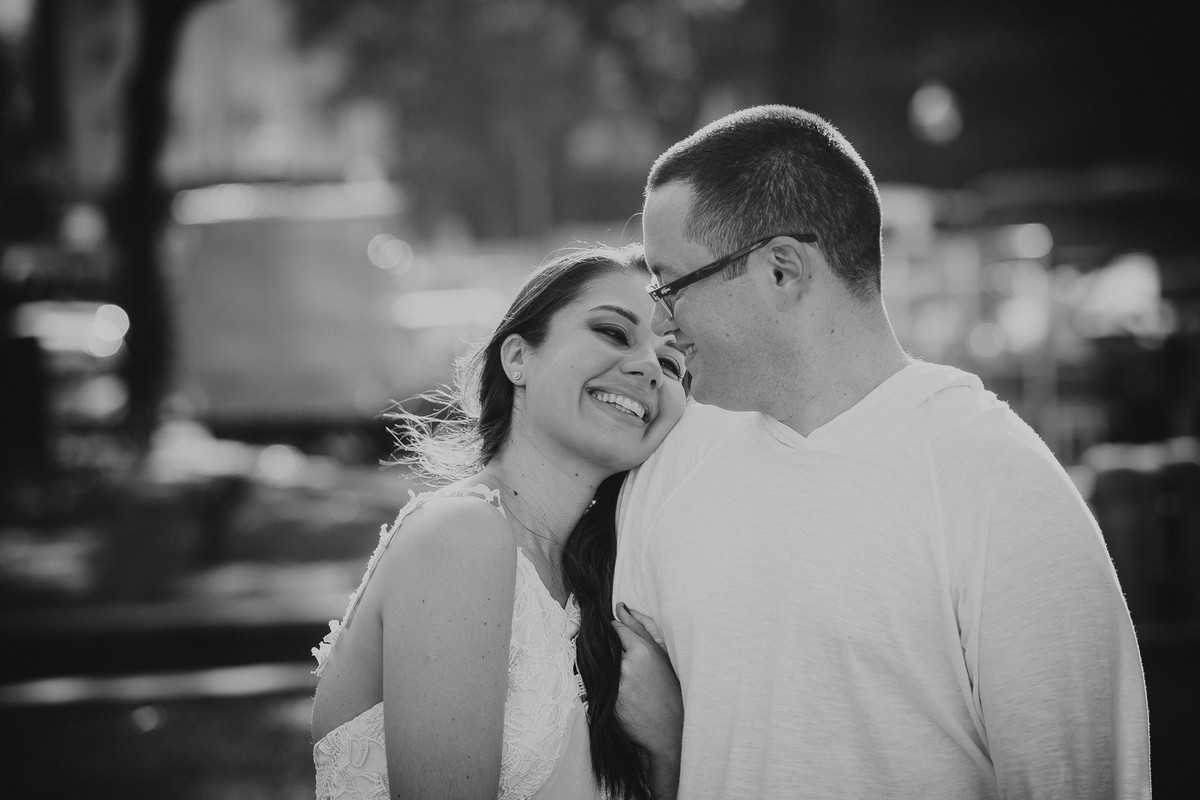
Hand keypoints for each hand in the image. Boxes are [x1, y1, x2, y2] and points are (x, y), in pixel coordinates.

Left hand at [613, 603, 682, 761]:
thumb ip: (639, 629)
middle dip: (605, 648)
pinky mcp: (608, 701)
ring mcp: (615, 684)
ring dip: (601, 665)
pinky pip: (596, 684)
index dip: (614, 632)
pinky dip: (600, 682)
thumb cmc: (667, 688)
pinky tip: (613, 688)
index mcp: (641, 651)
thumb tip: (620, 607)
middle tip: (614, 657)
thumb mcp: (659, 655)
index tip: (615, 636)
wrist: (668, 728)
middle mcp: (625, 666)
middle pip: (604, 646)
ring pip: (598, 664)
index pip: (615, 629)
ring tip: (619, 675)